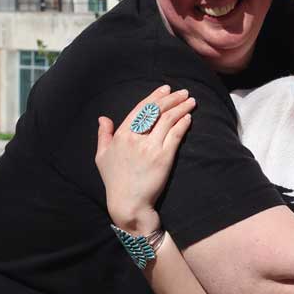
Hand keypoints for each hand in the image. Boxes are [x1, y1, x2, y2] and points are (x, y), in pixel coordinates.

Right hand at [95, 85, 195, 233]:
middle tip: (183, 92)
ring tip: (190, 101)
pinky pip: (175, 135)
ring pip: (168, 120)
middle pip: (156, 111)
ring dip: (181, 108)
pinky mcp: (164, 158)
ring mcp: (150, 148)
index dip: (154, 97)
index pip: (141, 109)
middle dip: (172, 98)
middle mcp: (135, 139)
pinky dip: (183, 124)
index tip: (165, 89)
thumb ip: (103, 135)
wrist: (128, 203)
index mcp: (121, 135)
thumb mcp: (102, 157)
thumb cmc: (115, 181)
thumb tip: (103, 118)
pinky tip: (189, 117)